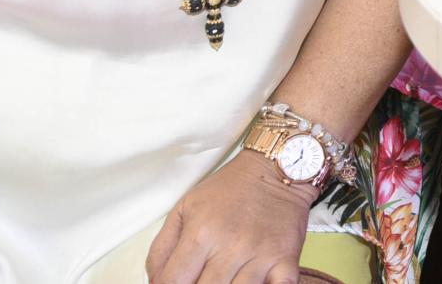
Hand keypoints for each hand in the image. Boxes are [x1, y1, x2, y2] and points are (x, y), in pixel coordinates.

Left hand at [144, 151, 315, 283]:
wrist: (276, 170)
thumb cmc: (230, 190)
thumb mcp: (185, 208)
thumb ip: (162, 249)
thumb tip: (155, 283)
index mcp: (201, 233)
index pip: (172, 283)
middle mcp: (231, 246)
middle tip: (201, 279)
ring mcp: (260, 255)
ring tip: (223, 279)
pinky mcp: (286, 259)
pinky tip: (258, 283)